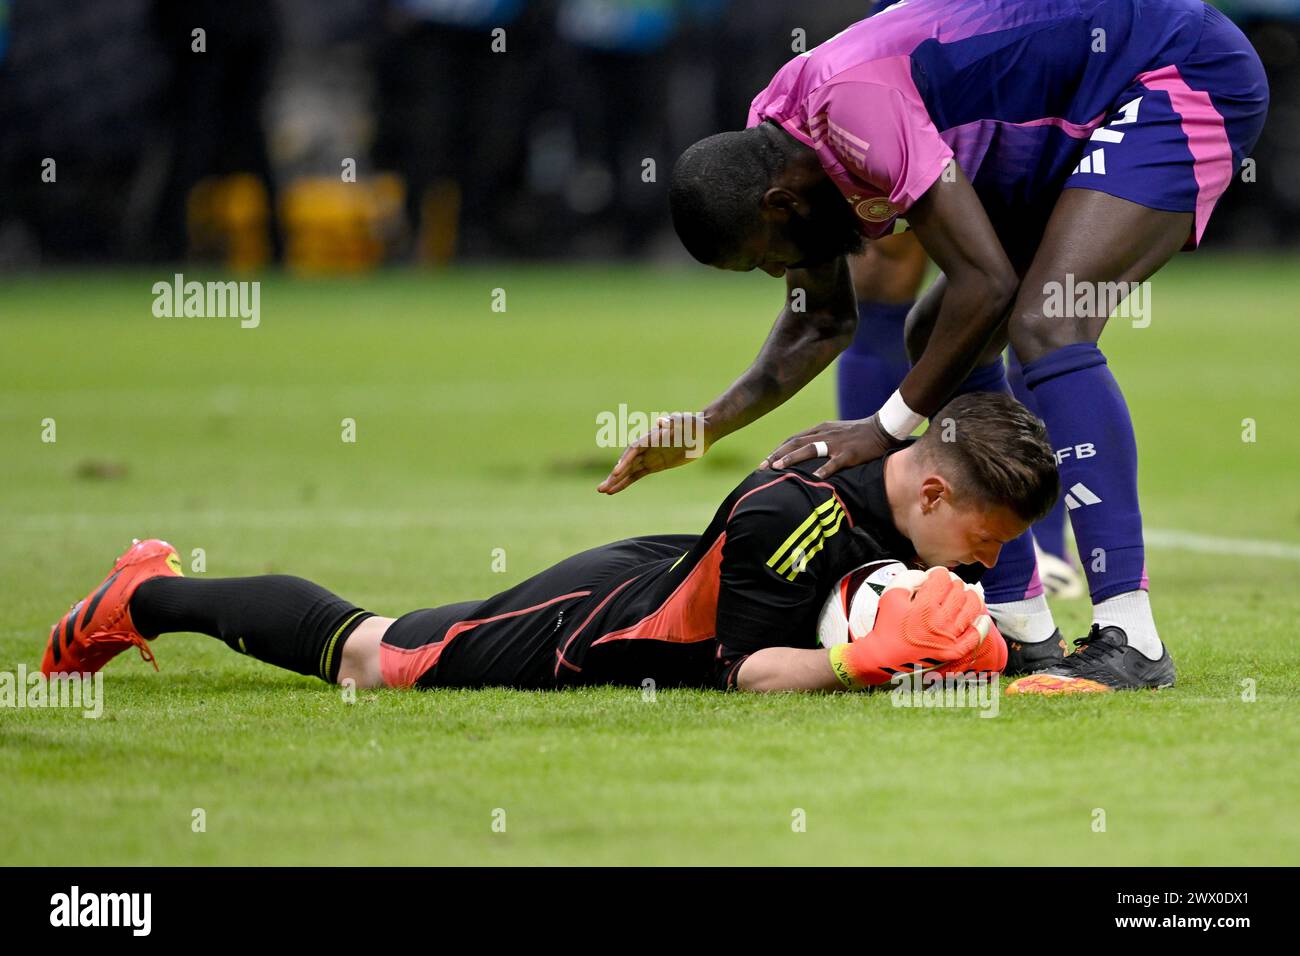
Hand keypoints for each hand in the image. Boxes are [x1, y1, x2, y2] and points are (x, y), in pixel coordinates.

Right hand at [597, 412, 710, 494]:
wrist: (702, 432)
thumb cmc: (692, 424)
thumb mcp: (684, 422)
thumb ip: (673, 422)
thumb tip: (662, 421)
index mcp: (651, 437)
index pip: (634, 450)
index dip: (625, 461)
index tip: (616, 472)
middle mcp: (646, 447)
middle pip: (626, 463)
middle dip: (614, 476)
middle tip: (600, 488)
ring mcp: (649, 457)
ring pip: (628, 471)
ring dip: (615, 481)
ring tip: (602, 491)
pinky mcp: (654, 465)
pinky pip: (636, 475)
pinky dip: (625, 483)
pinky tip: (614, 490)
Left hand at [760, 415, 901, 479]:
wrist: (882, 428)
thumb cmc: (857, 433)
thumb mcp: (834, 432)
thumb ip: (819, 439)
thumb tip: (803, 452)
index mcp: (820, 429)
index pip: (793, 439)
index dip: (777, 450)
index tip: (765, 462)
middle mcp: (824, 434)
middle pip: (795, 443)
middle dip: (777, 454)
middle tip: (762, 467)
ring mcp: (837, 443)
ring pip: (810, 449)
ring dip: (792, 458)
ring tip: (778, 468)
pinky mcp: (849, 452)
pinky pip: (835, 462)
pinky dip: (824, 469)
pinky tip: (815, 478)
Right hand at [831, 567, 991, 687]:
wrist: (884, 657)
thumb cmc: (886, 626)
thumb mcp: (890, 595)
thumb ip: (909, 578)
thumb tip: (928, 575)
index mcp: (924, 606)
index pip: (942, 578)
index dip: (939, 573)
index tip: (935, 576)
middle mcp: (940, 621)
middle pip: (958, 591)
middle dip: (954, 583)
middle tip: (948, 585)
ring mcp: (949, 637)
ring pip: (972, 609)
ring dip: (971, 597)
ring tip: (967, 593)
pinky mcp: (954, 651)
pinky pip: (975, 636)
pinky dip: (981, 624)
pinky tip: (982, 617)